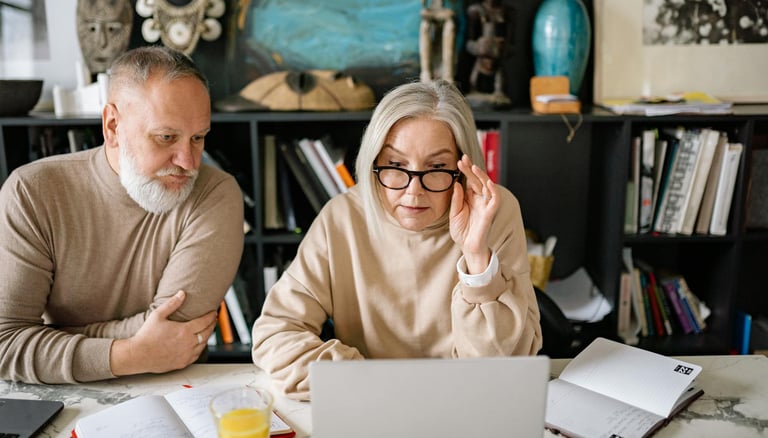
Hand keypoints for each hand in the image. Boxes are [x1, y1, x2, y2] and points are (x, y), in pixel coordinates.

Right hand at [110, 290, 217, 375]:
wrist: (138, 355)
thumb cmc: (146, 336)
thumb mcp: (158, 315)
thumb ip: (172, 303)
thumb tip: (182, 293)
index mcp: (185, 331)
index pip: (205, 322)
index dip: (211, 316)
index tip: (214, 312)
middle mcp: (188, 343)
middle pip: (207, 333)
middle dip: (212, 325)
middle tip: (213, 320)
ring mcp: (186, 354)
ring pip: (203, 344)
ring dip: (207, 337)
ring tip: (207, 331)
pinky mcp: (182, 363)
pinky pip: (197, 355)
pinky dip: (200, 348)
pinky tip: (198, 345)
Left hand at [449, 154, 498, 273]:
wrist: (467, 247)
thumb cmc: (461, 232)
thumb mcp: (454, 214)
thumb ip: (456, 199)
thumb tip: (457, 184)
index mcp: (470, 199)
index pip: (469, 181)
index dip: (465, 171)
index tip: (459, 161)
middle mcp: (479, 200)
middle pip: (477, 181)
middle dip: (471, 169)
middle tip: (463, 159)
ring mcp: (485, 205)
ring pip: (487, 186)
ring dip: (481, 176)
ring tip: (473, 167)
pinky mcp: (490, 213)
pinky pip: (494, 200)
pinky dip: (493, 190)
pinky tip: (488, 182)